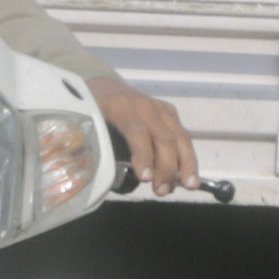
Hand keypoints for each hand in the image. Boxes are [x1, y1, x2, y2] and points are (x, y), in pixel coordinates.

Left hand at [98, 80, 201, 194]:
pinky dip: (188, 156)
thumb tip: (116, 179)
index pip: (136, 132)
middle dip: (166, 167)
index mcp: (120, 106)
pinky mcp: (169, 112)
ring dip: (186, 163)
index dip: (143, 155)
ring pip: (180, 136)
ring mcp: (160, 108)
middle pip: (163, 137)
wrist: (105, 87)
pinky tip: (189, 175)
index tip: (145, 178)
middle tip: (161, 191)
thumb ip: (100, 148)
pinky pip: (183, 135)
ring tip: (189, 186)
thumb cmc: (94, 114)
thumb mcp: (89, 126)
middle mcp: (144, 105)